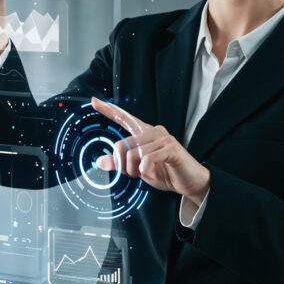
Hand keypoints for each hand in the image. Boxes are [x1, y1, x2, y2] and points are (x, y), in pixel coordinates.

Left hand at [91, 97, 210, 204]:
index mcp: (144, 133)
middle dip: (124, 166)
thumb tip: (100, 162)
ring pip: (133, 154)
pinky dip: (145, 170)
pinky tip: (152, 173)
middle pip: (122, 145)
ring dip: (135, 170)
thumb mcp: (138, 169)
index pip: (124, 118)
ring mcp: (163, 138)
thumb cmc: (165, 172)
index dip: (108, 110)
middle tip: (134, 173)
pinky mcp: (171, 149)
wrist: (190, 182)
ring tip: (146, 174)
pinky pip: (147, 159)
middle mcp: (153, 131)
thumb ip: (121, 164)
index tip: (94, 101)